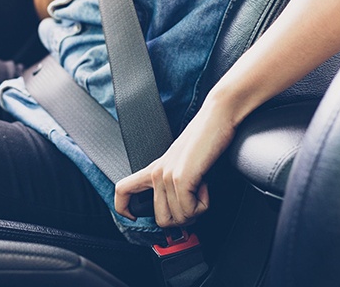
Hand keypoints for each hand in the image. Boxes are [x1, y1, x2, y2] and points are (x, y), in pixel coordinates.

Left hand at [115, 97, 236, 227]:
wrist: (217, 118)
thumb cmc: (206, 140)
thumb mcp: (184, 163)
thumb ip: (176, 184)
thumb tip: (182, 213)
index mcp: (154, 169)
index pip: (122, 190)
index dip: (123, 208)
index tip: (135, 216)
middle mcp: (156, 173)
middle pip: (161, 220)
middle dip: (183, 220)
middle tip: (195, 203)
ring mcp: (166, 175)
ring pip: (179, 219)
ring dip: (196, 211)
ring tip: (202, 189)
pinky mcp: (180, 178)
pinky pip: (189, 211)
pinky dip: (203, 205)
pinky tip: (205, 185)